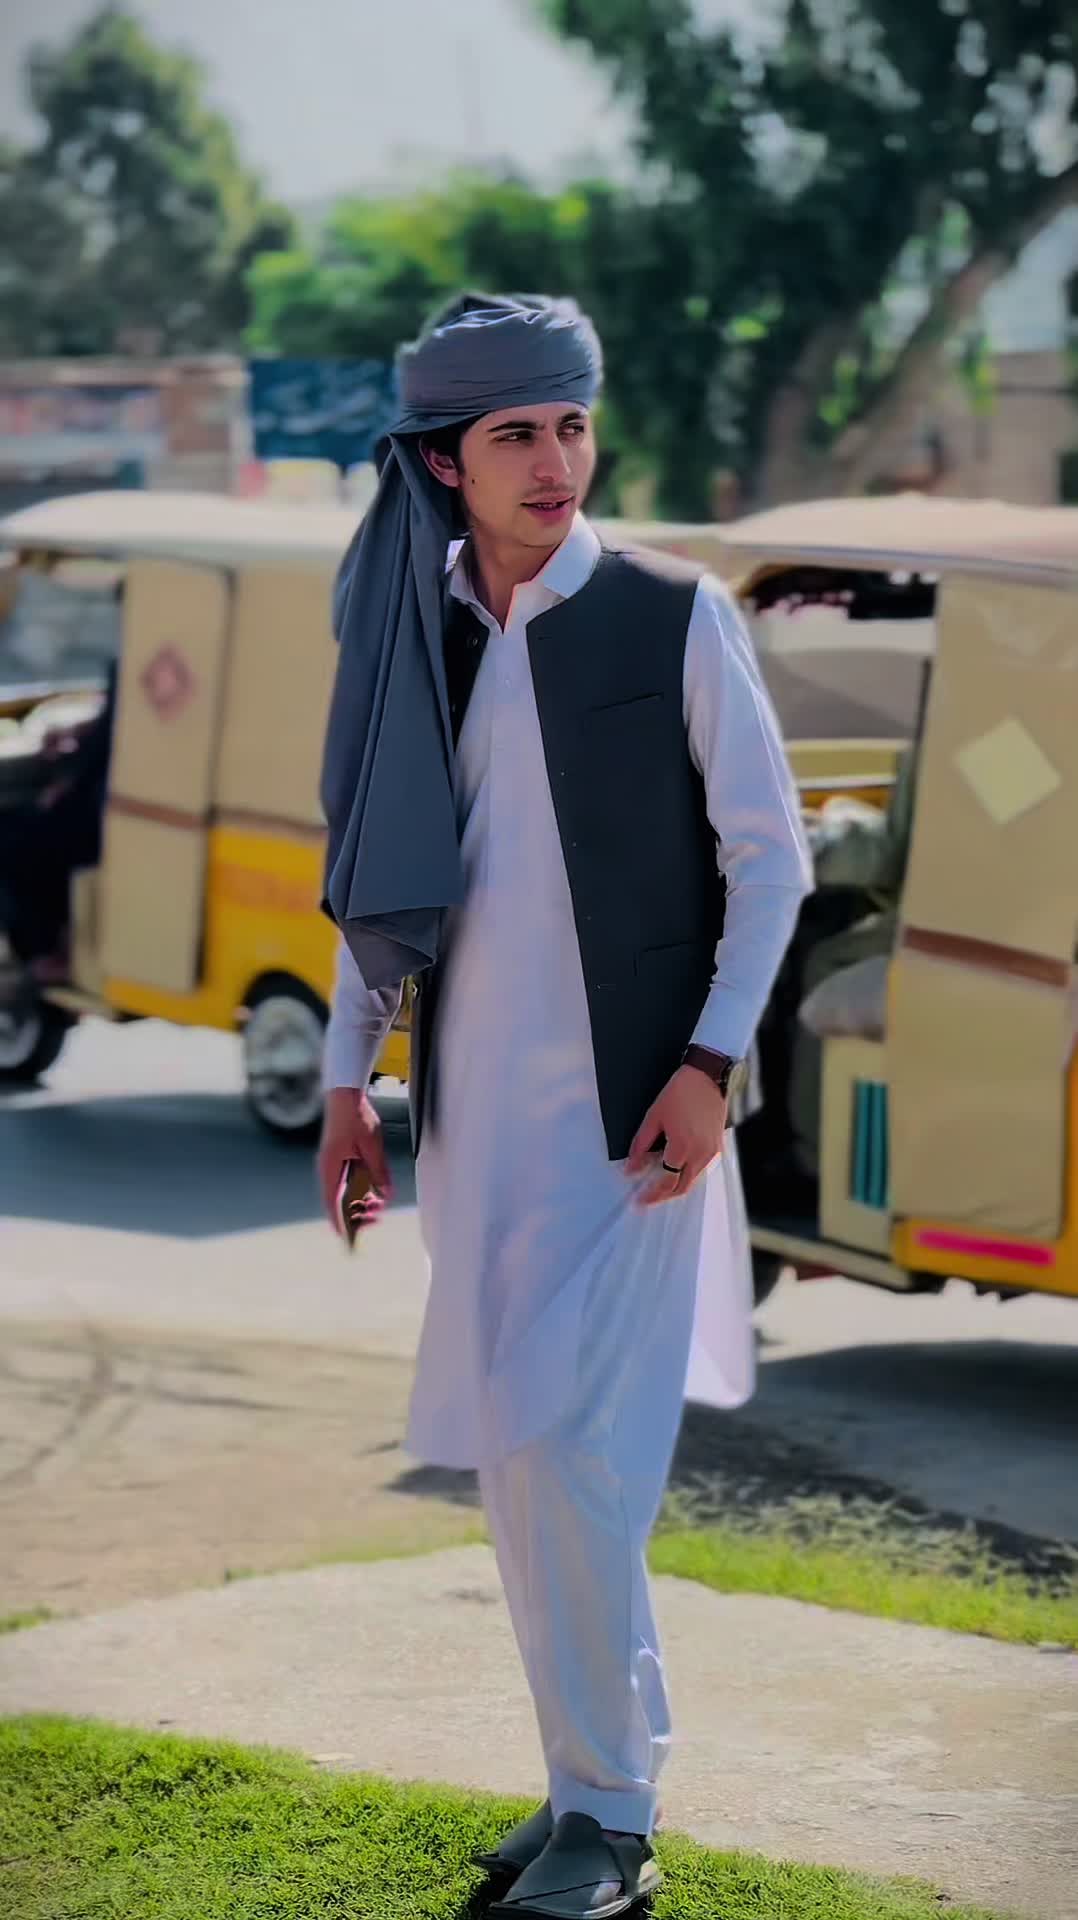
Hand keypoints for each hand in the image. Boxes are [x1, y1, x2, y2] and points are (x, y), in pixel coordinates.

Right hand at [318, 1086, 391, 1232]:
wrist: (345, 1094)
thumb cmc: (356, 1117)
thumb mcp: (372, 1146)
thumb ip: (379, 1171)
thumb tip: (385, 1194)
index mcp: (331, 1167)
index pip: (332, 1202)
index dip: (340, 1222)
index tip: (347, 1238)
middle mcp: (328, 1168)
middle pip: (339, 1199)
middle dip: (356, 1212)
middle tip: (375, 1219)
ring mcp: (332, 1162)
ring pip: (344, 1189)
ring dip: (359, 1200)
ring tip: (378, 1206)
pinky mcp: (338, 1156)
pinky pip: (346, 1179)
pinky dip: (358, 1188)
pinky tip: (372, 1190)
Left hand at [626, 1064, 727, 1206]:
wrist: (707, 1077)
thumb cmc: (680, 1092)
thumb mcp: (654, 1116)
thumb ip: (641, 1145)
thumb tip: (632, 1167)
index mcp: (683, 1147)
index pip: (666, 1182)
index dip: (652, 1194)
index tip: (639, 1200)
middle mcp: (700, 1153)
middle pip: (682, 1187)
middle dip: (663, 1196)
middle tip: (647, 1198)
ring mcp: (711, 1151)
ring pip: (692, 1180)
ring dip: (676, 1185)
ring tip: (657, 1184)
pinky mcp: (717, 1146)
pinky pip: (700, 1168)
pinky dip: (686, 1173)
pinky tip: (674, 1168)